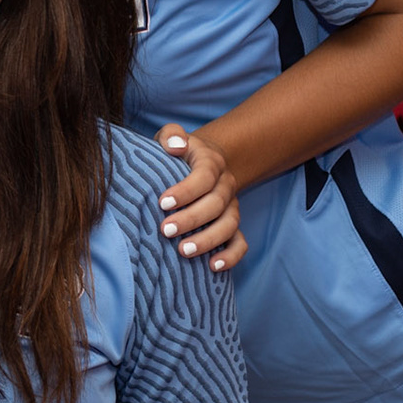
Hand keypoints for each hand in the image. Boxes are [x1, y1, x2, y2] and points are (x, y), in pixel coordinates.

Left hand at [153, 124, 246, 271]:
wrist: (202, 163)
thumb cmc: (179, 152)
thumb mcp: (172, 136)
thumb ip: (171, 135)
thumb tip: (176, 145)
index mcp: (211, 163)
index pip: (203, 177)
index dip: (185, 191)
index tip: (162, 203)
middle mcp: (225, 185)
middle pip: (215, 204)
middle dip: (191, 219)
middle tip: (165, 230)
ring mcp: (232, 207)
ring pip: (229, 226)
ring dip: (208, 240)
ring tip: (183, 251)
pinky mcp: (233, 225)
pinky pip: (240, 243)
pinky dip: (231, 256)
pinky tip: (212, 267)